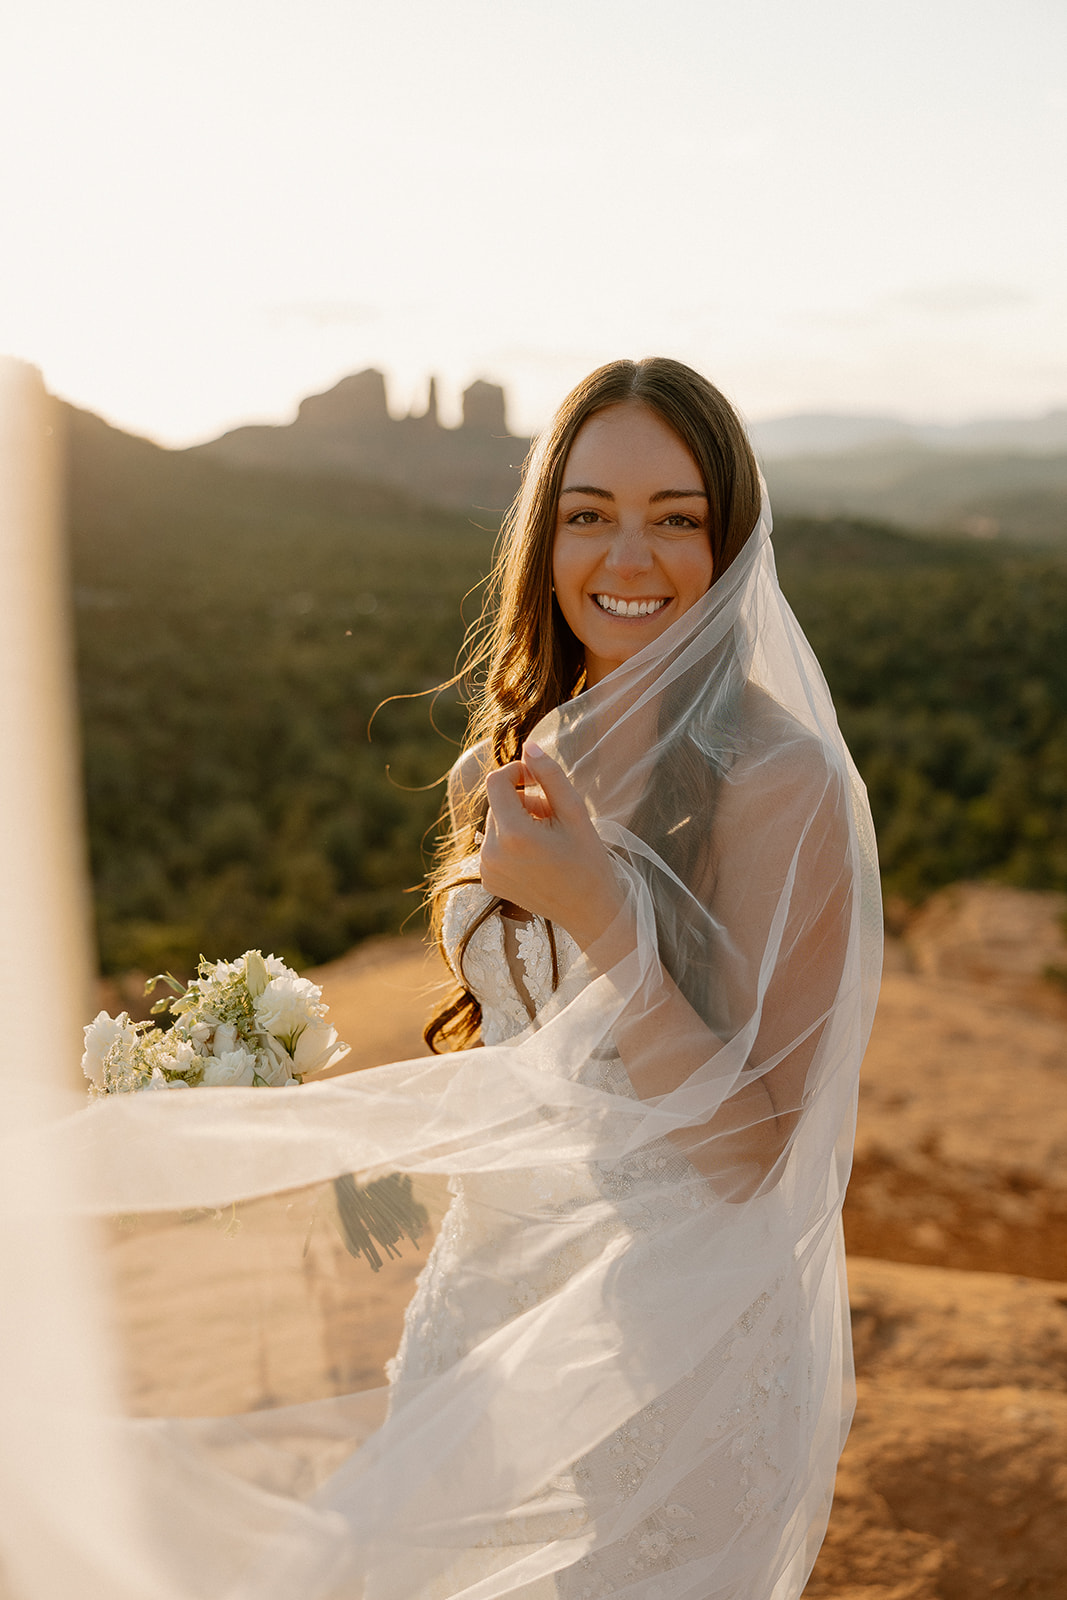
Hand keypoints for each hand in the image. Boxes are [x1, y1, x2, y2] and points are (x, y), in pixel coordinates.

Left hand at [480, 742, 627, 949]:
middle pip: (497, 802)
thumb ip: (550, 776)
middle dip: (523, 801)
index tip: (539, 780)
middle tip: (554, 817)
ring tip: (548, 838)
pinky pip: (493, 845)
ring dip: (518, 821)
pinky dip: (512, 842)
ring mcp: (487, 870)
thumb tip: (528, 747)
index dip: (517, 772)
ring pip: (496, 823)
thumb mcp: (575, 812)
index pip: (496, 781)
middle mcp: (492, 853)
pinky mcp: (487, 881)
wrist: (590, 912)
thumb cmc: (589, 860)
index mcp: (513, 835)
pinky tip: (537, 856)